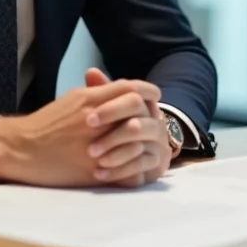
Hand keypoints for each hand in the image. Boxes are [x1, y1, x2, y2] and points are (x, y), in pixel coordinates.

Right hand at [0, 69, 164, 187]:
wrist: (21, 149)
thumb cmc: (45, 124)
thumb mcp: (71, 100)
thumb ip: (96, 93)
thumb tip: (120, 89)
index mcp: (88, 100)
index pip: (129, 88)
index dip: (147, 90)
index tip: (154, 95)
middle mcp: (94, 119)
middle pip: (136, 108)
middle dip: (151, 112)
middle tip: (157, 116)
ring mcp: (94, 144)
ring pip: (134, 137)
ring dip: (145, 137)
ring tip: (149, 139)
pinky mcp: (92, 168)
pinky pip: (124, 163)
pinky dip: (135, 160)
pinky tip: (138, 158)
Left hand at [83, 68, 171, 186]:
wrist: (113, 154)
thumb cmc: (105, 128)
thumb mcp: (100, 107)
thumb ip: (99, 91)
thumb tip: (91, 72)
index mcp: (142, 103)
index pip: (135, 99)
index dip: (112, 108)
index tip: (89, 119)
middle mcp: (154, 121)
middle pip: (138, 124)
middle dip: (112, 134)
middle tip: (89, 147)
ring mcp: (157, 144)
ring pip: (138, 146)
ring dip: (114, 153)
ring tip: (93, 159)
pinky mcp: (155, 166)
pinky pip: (139, 168)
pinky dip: (118, 171)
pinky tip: (98, 174)